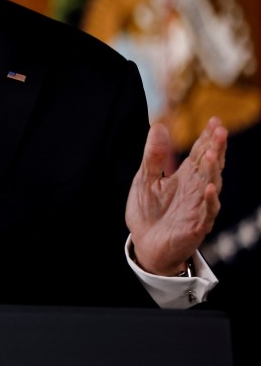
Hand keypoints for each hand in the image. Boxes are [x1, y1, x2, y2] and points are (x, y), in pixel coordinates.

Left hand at [126, 116, 225, 275]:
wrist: (145, 244)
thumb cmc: (148, 211)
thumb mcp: (145, 178)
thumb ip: (154, 155)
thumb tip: (159, 126)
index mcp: (185, 176)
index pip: (200, 153)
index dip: (208, 137)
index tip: (215, 121)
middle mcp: (196, 189)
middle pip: (209, 165)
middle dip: (216, 148)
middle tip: (220, 131)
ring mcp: (198, 207)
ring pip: (211, 185)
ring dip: (213, 170)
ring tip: (214, 153)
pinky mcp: (196, 225)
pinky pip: (207, 212)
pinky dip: (210, 200)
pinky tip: (209, 188)